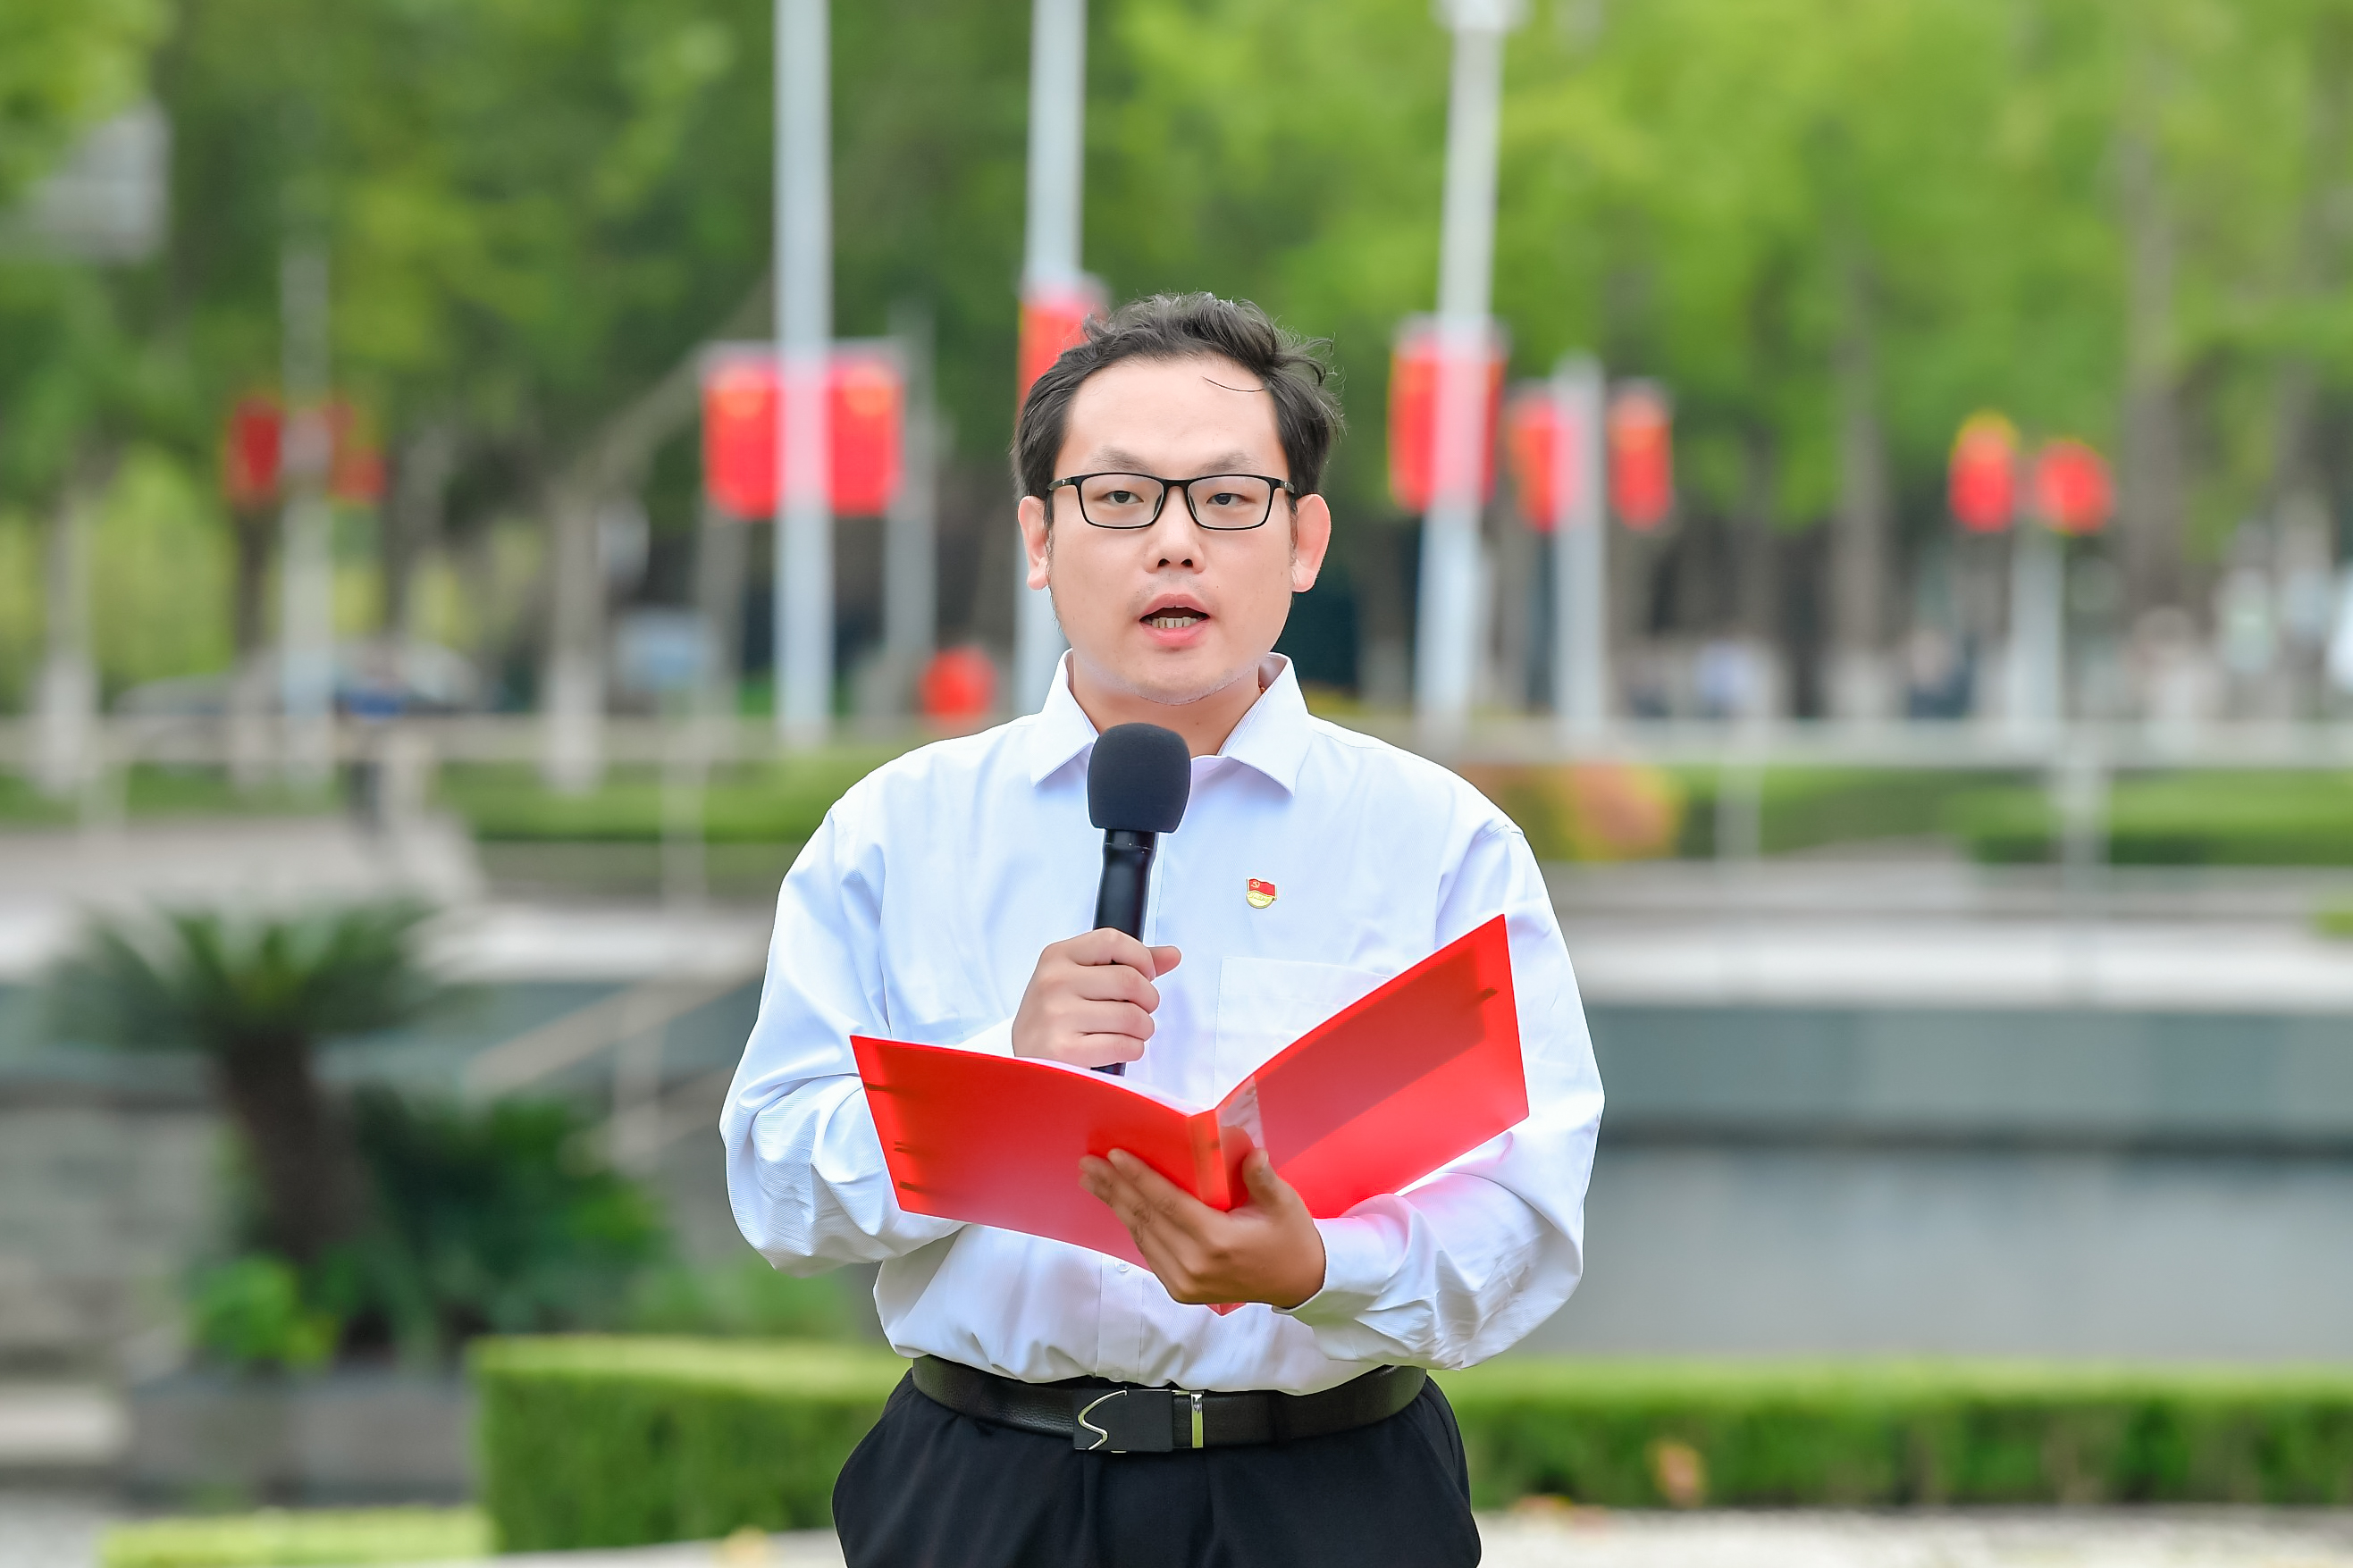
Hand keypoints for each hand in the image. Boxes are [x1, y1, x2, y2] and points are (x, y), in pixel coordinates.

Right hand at [1011, 930, 1180, 1068]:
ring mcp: (1057, 1016)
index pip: (1112, 940)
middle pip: (1130, 980)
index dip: (1141, 958)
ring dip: (1143, 1028)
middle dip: (1148, 1000)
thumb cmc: (1055, 1020)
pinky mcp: (1064, 1051)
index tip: (1146, 975)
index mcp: (1056, 957)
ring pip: (1132, 1016)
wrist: (1023, 1068)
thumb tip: (1173, 955)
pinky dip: (1133, 1049)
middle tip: (1141, 1011)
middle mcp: (1053, 982)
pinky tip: (1120, 1049)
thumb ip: (1125, 964)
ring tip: (1131, 1032)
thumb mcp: (1078, 981)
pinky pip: (1125, 1045)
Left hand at [1079, 1148, 1326, 1309]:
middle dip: (1113, 1188)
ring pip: (1142, 1236)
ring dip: (1116, 1206)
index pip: (1168, 1203)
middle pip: (1145, 1219)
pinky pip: (1149, 1252)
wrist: (1298, 1284)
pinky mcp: (1180, 1290)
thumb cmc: (1290, 1237)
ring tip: (1093, 1181)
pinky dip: (1133, 1226)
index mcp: (1218, 1240)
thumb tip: (1249, 1152)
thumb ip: (1263, 1178)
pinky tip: (1119, 1205)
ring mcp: (1184, 1282)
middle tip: (1087, 1164)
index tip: (1113, 1155)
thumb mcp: (1285, 1204)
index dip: (1139, 1178)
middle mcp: (1194, 1264)